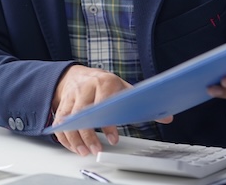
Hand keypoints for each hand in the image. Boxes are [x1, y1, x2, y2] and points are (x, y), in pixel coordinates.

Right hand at [51, 65, 172, 155]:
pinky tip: (72, 145)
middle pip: (82, 112)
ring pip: (68, 118)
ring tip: (83, 151)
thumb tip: (167, 117)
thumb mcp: (124, 88)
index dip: (107, 122)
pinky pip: (59, 121)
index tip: (113, 138)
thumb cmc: (103, 83)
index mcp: (104, 82)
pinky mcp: (62, 104)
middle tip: (95, 149)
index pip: (103, 101)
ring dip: (74, 137)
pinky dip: (63, 136)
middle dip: (87, 133)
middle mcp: (85, 88)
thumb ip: (141, 103)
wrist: (77, 74)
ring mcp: (72, 96)